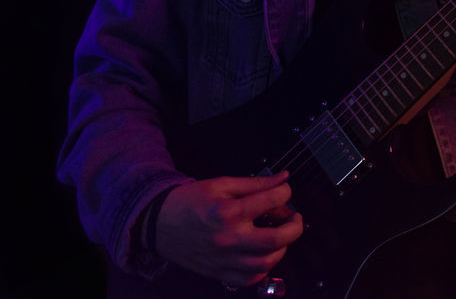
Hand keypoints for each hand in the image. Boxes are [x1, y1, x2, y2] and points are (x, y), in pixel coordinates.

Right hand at [155, 171, 303, 287]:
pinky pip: (249, 279)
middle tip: (294, 218)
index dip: (285, 192)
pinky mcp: (218, 273)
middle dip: (294, 226)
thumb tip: (283, 178)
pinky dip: (262, 268)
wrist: (158, 222)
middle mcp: (229, 238)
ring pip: (266, 262)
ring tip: (278, 235)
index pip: (272, 200)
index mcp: (229, 212)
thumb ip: (255, 182)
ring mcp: (224, 259)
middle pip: (277, 239)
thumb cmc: (190, 201)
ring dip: (281, 248)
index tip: (284, 190)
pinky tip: (262, 254)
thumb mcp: (222, 184)